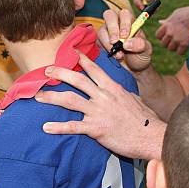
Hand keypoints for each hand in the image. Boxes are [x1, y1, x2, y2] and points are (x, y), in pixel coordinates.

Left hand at [36, 52, 165, 159]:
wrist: (151, 135)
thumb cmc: (144, 119)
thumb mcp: (133, 99)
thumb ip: (121, 92)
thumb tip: (117, 89)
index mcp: (112, 87)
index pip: (94, 69)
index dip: (81, 59)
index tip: (71, 52)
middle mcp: (103, 96)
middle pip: (77, 80)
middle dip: (60, 73)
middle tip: (46, 70)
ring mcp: (99, 111)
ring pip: (70, 100)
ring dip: (52, 97)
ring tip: (37, 96)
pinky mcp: (96, 128)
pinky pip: (73, 126)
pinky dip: (58, 127)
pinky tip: (46, 127)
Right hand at [98, 8, 152, 71]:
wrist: (134, 67)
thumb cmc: (140, 54)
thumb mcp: (146, 50)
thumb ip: (140, 44)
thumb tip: (126, 43)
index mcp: (130, 21)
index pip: (124, 14)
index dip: (124, 23)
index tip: (125, 36)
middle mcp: (117, 23)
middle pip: (109, 16)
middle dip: (112, 29)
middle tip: (116, 42)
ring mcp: (107, 32)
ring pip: (102, 30)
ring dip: (108, 43)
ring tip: (119, 55)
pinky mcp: (100, 41)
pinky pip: (97, 41)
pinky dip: (104, 49)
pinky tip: (114, 56)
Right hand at [132, 0, 170, 9]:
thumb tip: (145, 0)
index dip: (138, 1)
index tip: (142, 8)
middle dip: (142, 7)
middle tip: (148, 13)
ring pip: (141, 3)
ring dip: (147, 8)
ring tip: (155, 10)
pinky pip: (145, 4)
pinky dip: (150, 8)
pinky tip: (156, 9)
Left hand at [155, 5, 188, 54]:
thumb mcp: (177, 14)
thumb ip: (168, 20)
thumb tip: (161, 22)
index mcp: (167, 25)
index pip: (158, 36)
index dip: (162, 36)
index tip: (167, 36)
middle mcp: (170, 33)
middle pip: (163, 44)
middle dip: (168, 43)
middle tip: (174, 40)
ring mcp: (177, 39)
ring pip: (171, 49)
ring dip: (175, 47)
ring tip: (180, 42)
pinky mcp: (185, 44)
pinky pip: (179, 52)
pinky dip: (182, 50)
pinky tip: (185, 45)